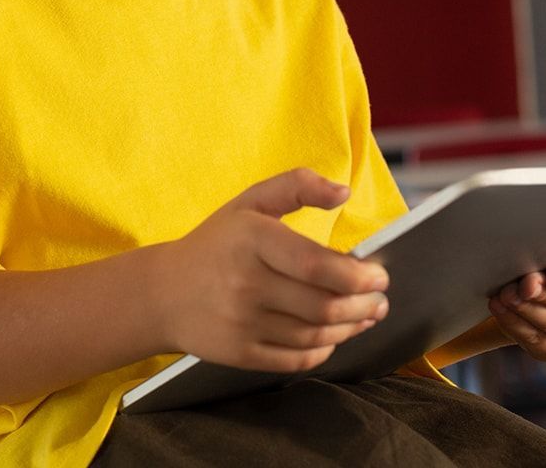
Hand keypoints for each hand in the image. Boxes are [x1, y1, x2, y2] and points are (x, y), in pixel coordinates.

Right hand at [155, 168, 389, 372]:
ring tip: (367, 315)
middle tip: (381, 299)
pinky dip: (324, 350)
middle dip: (364, 305)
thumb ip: (298, 186)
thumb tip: (343, 191)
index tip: (379, 274)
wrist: (164, 292)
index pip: (316, 264)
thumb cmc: (219, 241)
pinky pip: (295, 359)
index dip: (357, 275)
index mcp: (252, 239)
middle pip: (323, 305)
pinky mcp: (240, 354)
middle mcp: (245, 283)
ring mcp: (241, 323)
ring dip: (351, 328)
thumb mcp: (252, 200)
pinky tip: (335, 336)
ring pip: (315, 335)